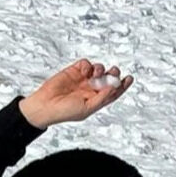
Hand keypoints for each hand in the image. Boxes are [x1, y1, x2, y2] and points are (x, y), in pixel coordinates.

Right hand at [19, 58, 133, 129]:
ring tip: (97, 72)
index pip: (113, 92)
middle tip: (115, 71)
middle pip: (108, 79)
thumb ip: (101, 98)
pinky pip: (85, 64)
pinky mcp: (73, 71)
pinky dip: (87, 65)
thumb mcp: (86, 108)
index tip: (130, 78)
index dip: (122, 85)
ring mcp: (82, 80)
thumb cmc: (65, 111)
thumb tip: (114, 88)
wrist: (45, 105)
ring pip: (98, 70)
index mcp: (96, 100)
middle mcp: (91, 89)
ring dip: (101, 69)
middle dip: (113, 74)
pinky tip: (84, 70)